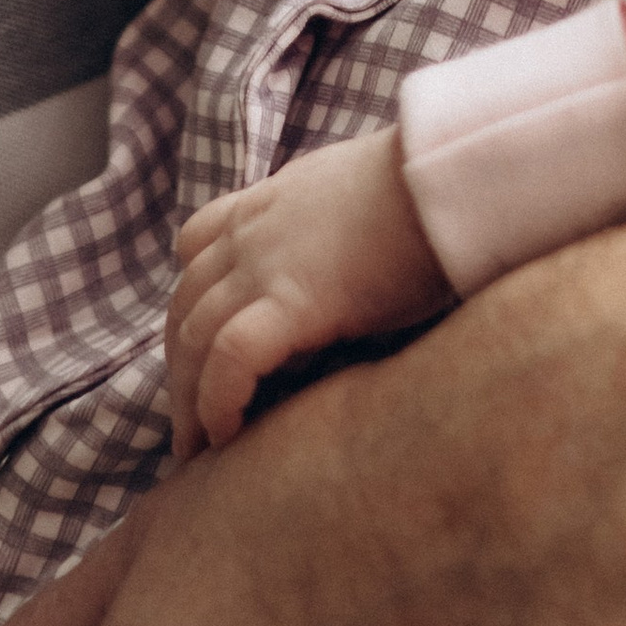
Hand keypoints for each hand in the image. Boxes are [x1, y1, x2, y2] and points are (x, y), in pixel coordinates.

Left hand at [167, 132, 455, 456]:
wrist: (444, 177)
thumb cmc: (424, 187)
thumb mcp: (358, 186)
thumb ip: (330, 221)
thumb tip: (345, 262)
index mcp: (267, 202)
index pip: (197, 243)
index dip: (193, 296)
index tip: (204, 342)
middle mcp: (250, 233)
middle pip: (185, 305)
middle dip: (181, 365)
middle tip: (189, 418)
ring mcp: (263, 266)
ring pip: (194, 338)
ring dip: (189, 399)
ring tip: (199, 448)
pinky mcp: (291, 301)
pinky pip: (230, 359)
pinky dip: (218, 400)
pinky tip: (228, 435)